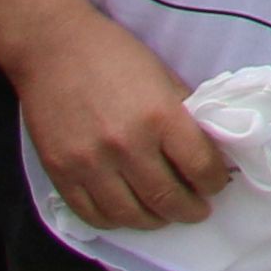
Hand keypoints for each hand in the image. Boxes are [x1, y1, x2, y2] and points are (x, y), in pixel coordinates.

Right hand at [10, 6, 230, 231]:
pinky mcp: (61, 174)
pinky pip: (93, 214)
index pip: (200, 166)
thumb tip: (206, 145)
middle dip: (190, 210)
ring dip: (155, 221)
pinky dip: (115, 221)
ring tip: (165, 215)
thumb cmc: (113, 55)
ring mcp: (90, 164)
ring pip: (130, 215)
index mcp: (160, 117)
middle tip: (198, 210)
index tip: (217, 184)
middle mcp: (127, 146)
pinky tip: (127, 213)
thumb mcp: (162, 76)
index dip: (214, 182)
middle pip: (167, 198)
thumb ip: (182, 113)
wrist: (53, 49)